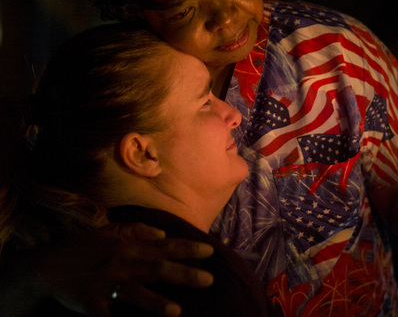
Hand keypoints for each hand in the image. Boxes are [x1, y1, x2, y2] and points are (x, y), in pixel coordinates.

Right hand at [40, 223, 213, 316]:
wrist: (46, 266)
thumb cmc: (82, 248)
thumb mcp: (109, 231)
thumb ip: (136, 231)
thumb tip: (162, 233)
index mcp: (128, 246)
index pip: (165, 247)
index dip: (188, 249)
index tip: (210, 252)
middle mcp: (121, 262)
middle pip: (157, 269)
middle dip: (184, 274)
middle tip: (209, 280)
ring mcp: (106, 283)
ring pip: (136, 293)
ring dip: (156, 303)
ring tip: (177, 311)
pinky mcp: (91, 303)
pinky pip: (108, 316)